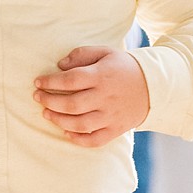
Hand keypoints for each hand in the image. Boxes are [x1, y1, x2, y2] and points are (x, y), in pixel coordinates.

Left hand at [34, 45, 148, 145]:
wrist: (154, 87)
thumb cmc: (124, 67)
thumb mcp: (105, 52)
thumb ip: (82, 55)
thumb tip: (60, 65)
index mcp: (102, 76)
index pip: (70, 80)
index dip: (50, 81)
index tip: (38, 82)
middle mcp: (105, 97)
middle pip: (71, 104)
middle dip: (50, 101)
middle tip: (38, 98)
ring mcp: (111, 116)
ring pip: (80, 124)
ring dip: (59, 120)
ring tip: (47, 114)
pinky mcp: (116, 129)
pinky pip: (94, 140)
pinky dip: (78, 139)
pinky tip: (66, 132)